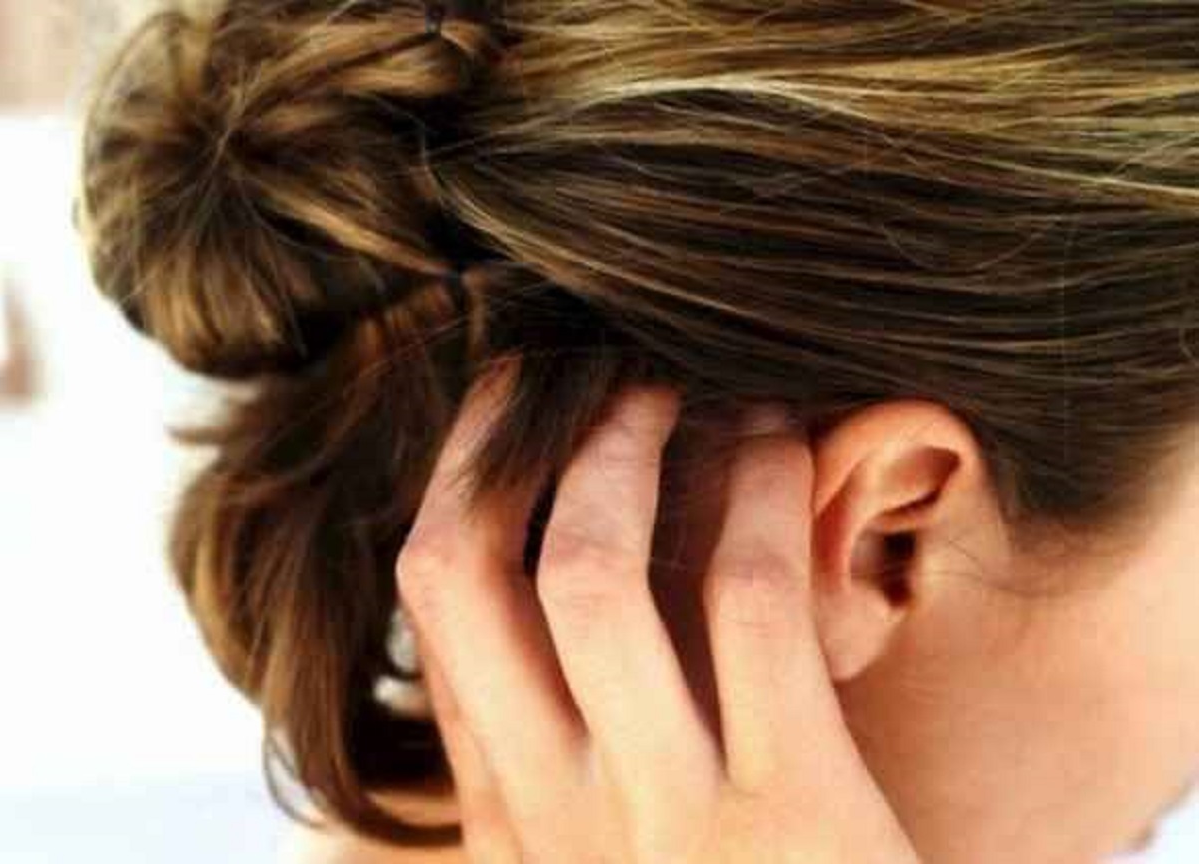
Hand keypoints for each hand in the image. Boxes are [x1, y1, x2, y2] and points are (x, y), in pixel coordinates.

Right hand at [395, 356, 922, 863]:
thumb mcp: (606, 840)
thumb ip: (561, 730)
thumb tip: (549, 563)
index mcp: (508, 810)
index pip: (432, 601)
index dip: (462, 473)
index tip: (510, 401)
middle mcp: (558, 809)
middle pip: (467, 567)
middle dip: (515, 436)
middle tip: (589, 366)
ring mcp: (666, 814)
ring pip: (597, 569)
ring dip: (635, 447)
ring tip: (684, 389)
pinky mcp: (794, 808)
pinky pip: (749, 599)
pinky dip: (761, 493)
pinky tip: (784, 448)